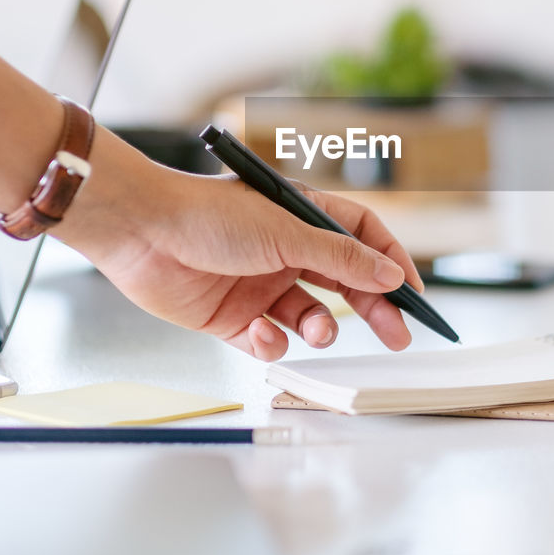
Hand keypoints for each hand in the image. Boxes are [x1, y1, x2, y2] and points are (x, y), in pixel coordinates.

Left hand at [56, 130, 422, 360]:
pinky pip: (268, 338)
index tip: (413, 293)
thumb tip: (391, 273)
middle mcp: (284, 250)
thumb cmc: (206, 213)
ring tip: (316, 330)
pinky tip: (259, 331)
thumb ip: (341, 258)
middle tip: (398, 334)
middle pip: (344, 282)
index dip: (390, 263)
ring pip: (310, 315)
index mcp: (301, 218)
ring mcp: (258, 284)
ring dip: (320, 327)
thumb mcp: (286, 233)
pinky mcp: (231, 316)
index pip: (361, 238)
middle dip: (372, 308)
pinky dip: (271, 341)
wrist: (139, 232)